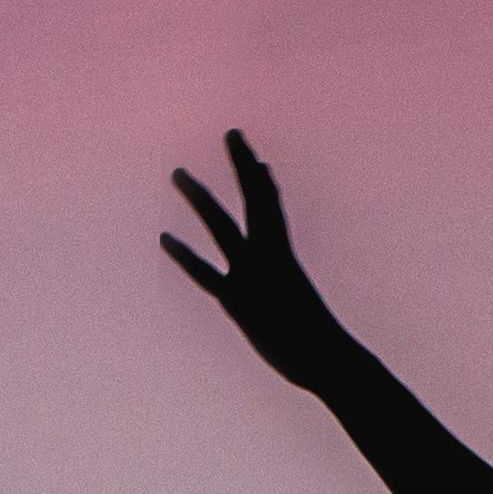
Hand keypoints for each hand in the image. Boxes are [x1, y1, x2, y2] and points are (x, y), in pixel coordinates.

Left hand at [162, 131, 360, 393]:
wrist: (328, 359)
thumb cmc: (322, 346)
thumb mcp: (302, 316)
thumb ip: (285, 307)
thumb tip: (281, 313)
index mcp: (286, 260)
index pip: (273, 210)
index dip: (262, 184)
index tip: (256, 163)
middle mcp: (269, 258)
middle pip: (255, 200)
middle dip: (244, 164)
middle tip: (232, 133)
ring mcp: (252, 276)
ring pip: (222, 226)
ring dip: (199, 197)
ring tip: (178, 173)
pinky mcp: (237, 301)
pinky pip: (206, 274)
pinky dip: (184, 256)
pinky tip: (164, 238)